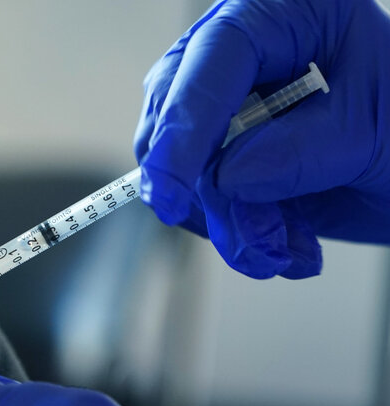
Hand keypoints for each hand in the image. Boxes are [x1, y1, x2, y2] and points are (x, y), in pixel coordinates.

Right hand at [135, 0, 389, 278]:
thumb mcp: (373, 134)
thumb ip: (299, 153)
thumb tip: (227, 178)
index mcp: (285, 15)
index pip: (212, 60)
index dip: (183, 128)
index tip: (170, 195)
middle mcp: (245, 56)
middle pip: (177, 118)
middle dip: (211, 193)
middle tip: (252, 244)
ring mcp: (229, 110)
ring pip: (186, 173)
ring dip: (233, 227)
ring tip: (287, 249)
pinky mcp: (224, 157)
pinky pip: (202, 203)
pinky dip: (240, 235)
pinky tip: (287, 242)